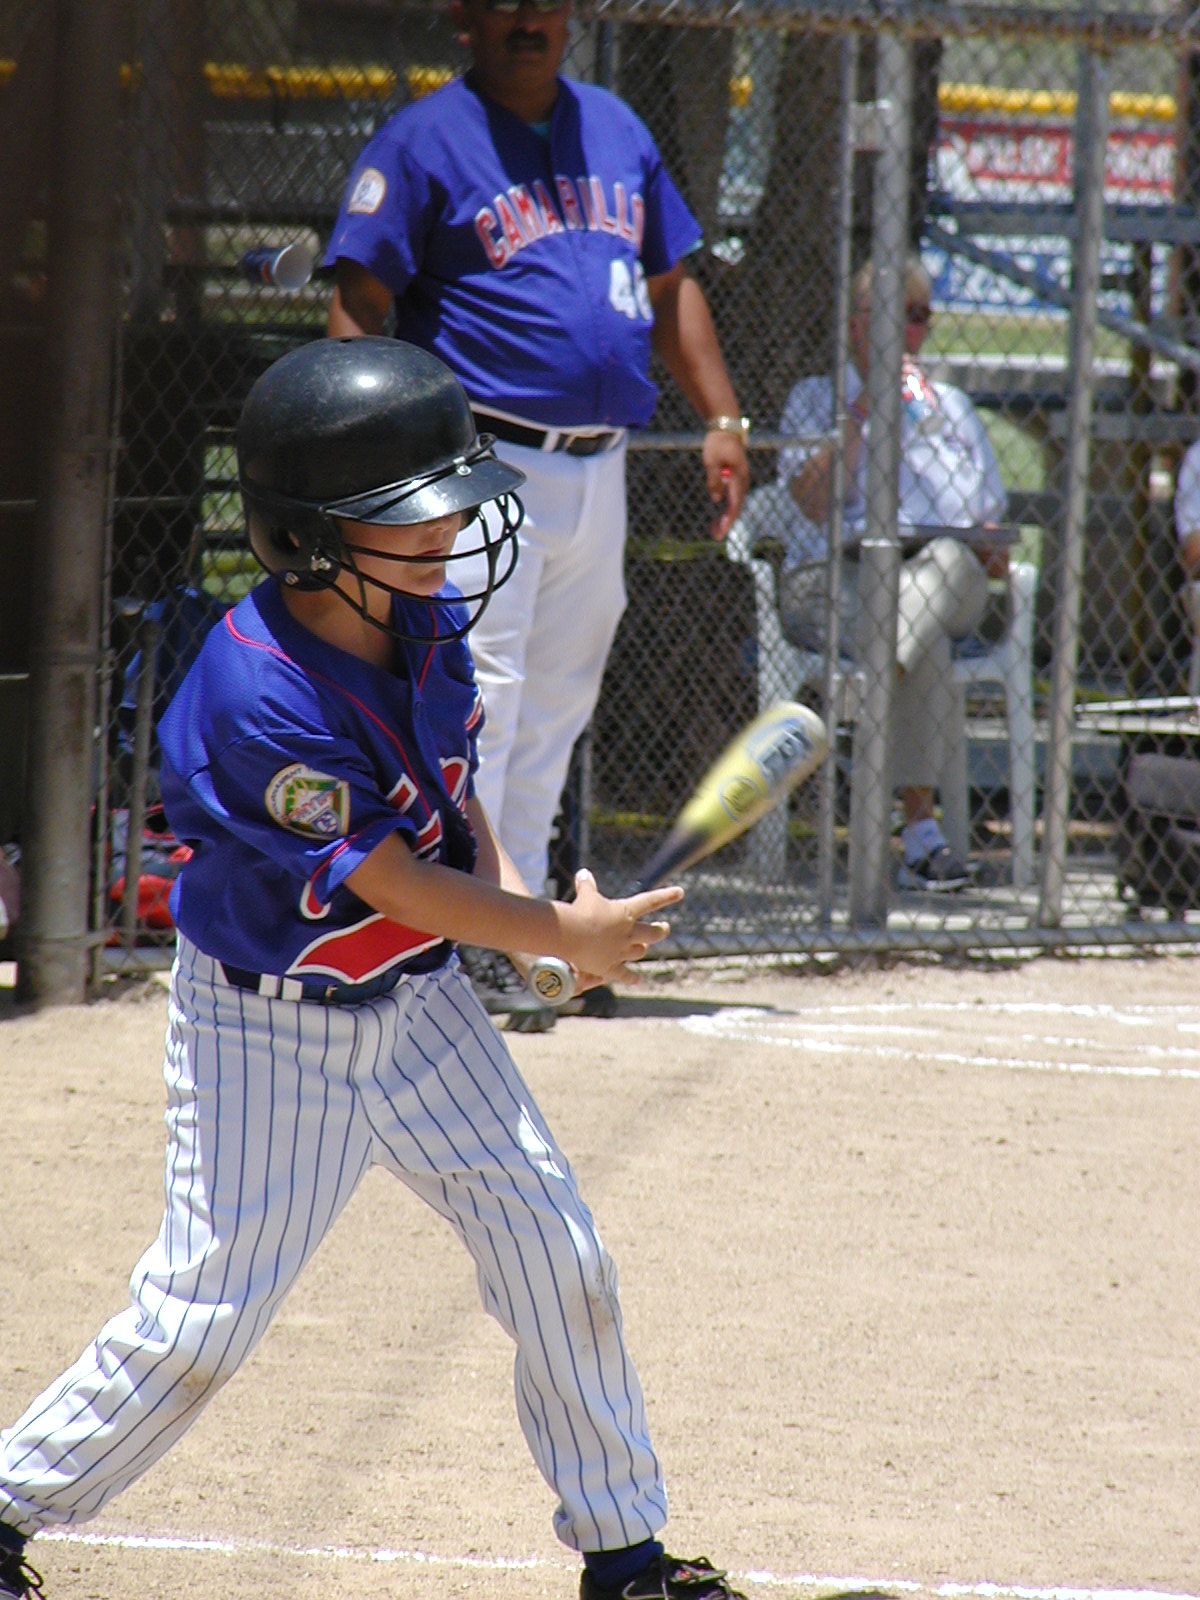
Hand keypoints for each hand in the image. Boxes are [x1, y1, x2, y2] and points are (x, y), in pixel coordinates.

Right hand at [555, 868, 682, 987]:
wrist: (572, 935)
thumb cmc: (580, 912)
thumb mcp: (585, 896)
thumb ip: (587, 885)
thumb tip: (583, 872)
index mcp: (626, 912)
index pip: (651, 901)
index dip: (666, 896)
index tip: (680, 892)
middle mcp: (628, 932)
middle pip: (652, 933)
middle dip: (660, 930)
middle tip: (665, 928)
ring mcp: (621, 951)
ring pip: (639, 951)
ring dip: (642, 949)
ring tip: (644, 947)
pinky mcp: (610, 967)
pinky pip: (624, 974)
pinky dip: (630, 978)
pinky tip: (638, 980)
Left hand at [703, 430, 747, 540]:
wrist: (726, 428)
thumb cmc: (717, 443)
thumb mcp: (710, 460)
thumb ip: (714, 480)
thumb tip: (716, 500)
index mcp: (738, 477)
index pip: (734, 504)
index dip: (727, 520)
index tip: (720, 532)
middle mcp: (742, 481)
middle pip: (736, 506)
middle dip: (726, 522)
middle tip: (715, 536)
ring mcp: (740, 480)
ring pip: (735, 503)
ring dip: (726, 517)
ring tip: (714, 530)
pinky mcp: (736, 479)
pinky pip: (733, 497)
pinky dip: (726, 508)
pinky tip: (718, 517)